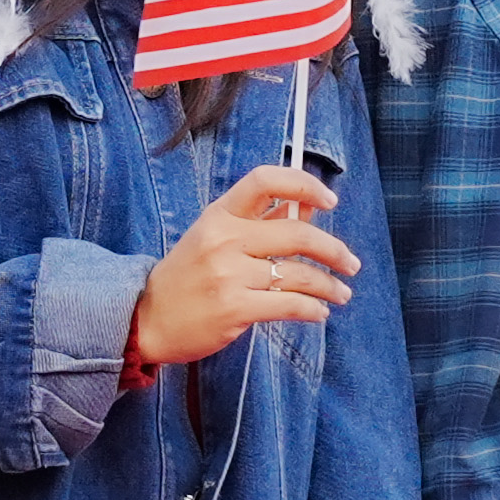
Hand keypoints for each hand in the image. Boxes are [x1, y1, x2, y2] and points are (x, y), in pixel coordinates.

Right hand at [131, 165, 359, 367]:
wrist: (148, 318)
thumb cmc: (188, 276)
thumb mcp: (215, 237)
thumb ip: (260, 222)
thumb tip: (309, 209)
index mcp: (219, 214)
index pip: (265, 181)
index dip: (303, 184)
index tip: (329, 200)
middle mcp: (224, 239)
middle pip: (297, 233)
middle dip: (334, 250)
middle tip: (351, 263)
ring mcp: (228, 275)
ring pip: (299, 275)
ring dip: (329, 286)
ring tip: (341, 293)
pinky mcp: (234, 309)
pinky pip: (290, 305)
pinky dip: (313, 309)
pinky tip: (319, 312)